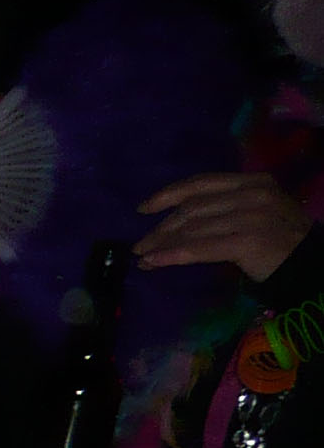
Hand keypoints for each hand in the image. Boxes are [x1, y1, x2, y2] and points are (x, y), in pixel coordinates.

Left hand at [135, 172, 316, 282]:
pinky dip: (173, 256)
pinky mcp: (247, 241)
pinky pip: (200, 249)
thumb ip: (224, 208)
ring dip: (162, 245)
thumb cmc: (280, 241)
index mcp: (254, 182)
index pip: (203, 183)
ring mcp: (250, 216)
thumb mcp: (257, 212)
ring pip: (193, 229)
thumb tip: (177, 222)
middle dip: (162, 228)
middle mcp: (252, 194)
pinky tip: (154, 262)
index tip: (144, 208)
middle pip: (193, 208)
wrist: (309, 265)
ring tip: (144, 257)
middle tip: (140, 245)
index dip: (169, 194)